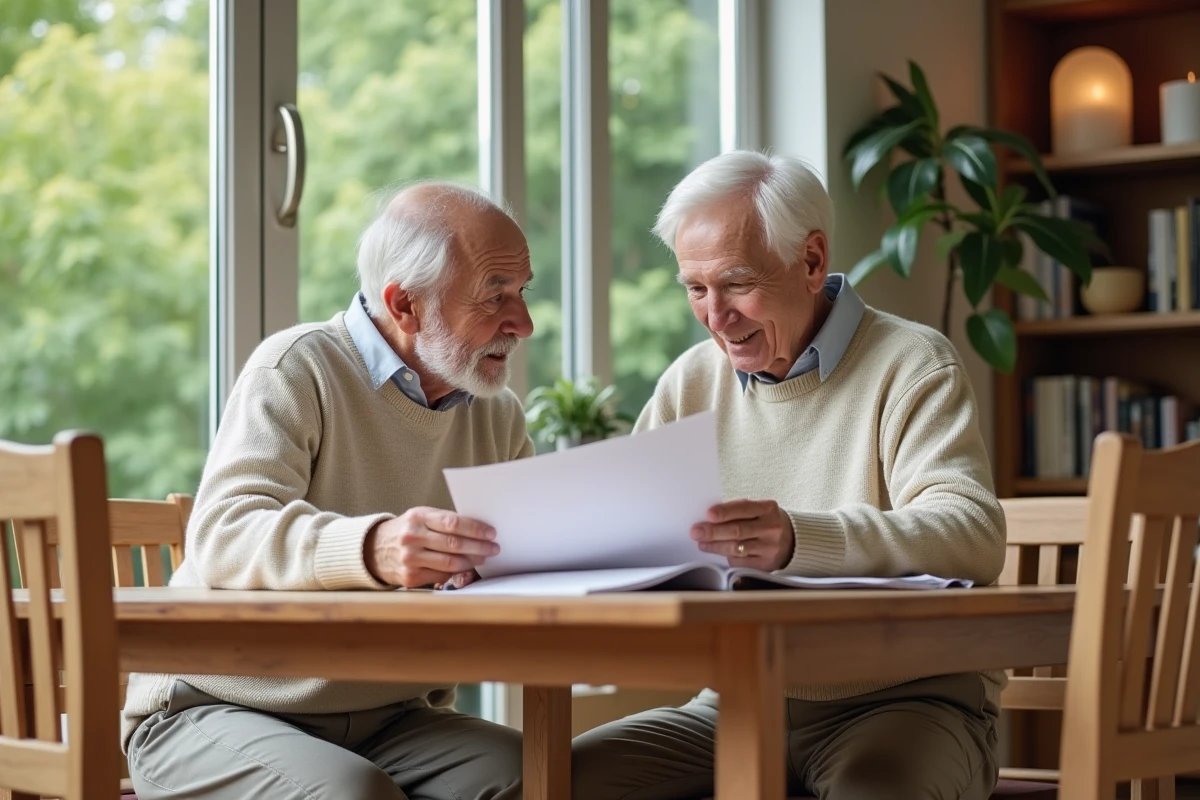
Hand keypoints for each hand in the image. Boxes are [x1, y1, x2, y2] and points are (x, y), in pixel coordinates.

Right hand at [365, 507, 498, 588]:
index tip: (491, 533)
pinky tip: (466, 567)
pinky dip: (457, 572)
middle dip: (479, 546)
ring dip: (471, 561)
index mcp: (417, 517)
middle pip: (454, 544)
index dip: (475, 529)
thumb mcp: (420, 517)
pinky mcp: (410, 577)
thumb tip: (478, 529)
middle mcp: (412, 537)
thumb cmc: (407, 530)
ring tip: (483, 558)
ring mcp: (410, 559)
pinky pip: (441, 575)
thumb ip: (444, 521)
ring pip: (450, 562)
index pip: (452, 523)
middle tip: (493, 548)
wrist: (375, 550)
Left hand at [691, 499, 794, 571]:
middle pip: (738, 530)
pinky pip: (741, 562)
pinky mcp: (766, 565)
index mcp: (768, 508)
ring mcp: (770, 548)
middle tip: (696, 532)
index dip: (725, 512)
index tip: (708, 514)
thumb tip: (708, 518)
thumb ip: (737, 511)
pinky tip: (717, 553)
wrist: (791, 541)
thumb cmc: (764, 522)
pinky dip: (726, 557)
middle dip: (713, 531)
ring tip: (702, 543)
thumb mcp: (758, 510)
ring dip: (715, 546)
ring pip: (737, 548)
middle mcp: (771, 528)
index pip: (744, 508)